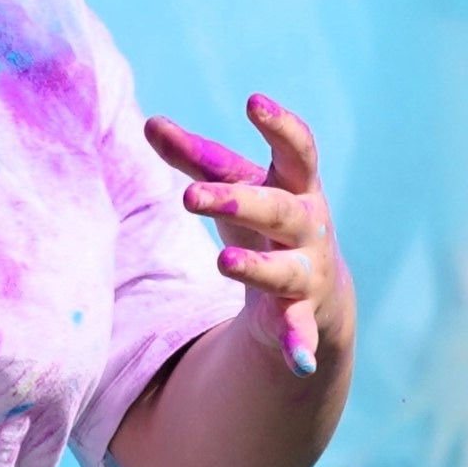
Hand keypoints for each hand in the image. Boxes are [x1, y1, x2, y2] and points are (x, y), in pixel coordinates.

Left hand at [146, 97, 351, 382]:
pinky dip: (301, 347)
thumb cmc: (266, 220)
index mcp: (295, 186)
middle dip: (239, 202)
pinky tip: (300, 364)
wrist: (317, 288)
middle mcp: (308, 226)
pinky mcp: (301, 315)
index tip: (253, 102)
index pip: (297, 150)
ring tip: (224, 264)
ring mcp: (307, 271)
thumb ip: (196, 158)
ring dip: (257, 267)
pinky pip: (301, 331)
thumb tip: (150, 123)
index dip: (279, 125)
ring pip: (285, 270)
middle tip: (190, 196)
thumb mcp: (236, 186)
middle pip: (278, 209)